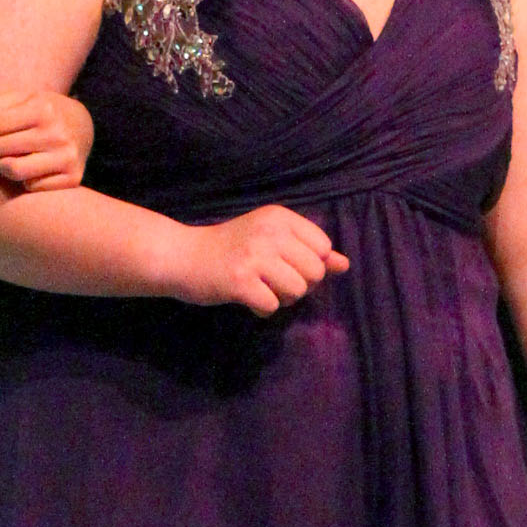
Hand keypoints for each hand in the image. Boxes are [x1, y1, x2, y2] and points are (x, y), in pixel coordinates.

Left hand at [0, 91, 94, 189]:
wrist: (84, 127)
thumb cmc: (42, 111)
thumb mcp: (19, 99)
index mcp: (41, 109)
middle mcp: (56, 133)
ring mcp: (65, 158)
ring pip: (11, 171)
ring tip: (2, 156)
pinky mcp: (72, 179)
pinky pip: (30, 186)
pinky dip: (21, 179)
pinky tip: (26, 168)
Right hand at [171, 205, 350, 313]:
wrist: (182, 256)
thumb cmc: (230, 248)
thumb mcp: (271, 240)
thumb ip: (308, 251)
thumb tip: (344, 265)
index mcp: (279, 218)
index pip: (322, 247)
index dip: (309, 264)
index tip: (285, 264)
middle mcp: (269, 233)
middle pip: (314, 273)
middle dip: (298, 285)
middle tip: (271, 280)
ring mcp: (254, 257)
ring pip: (297, 292)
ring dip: (281, 298)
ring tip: (260, 289)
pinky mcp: (239, 281)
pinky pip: (273, 306)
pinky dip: (262, 309)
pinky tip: (246, 299)